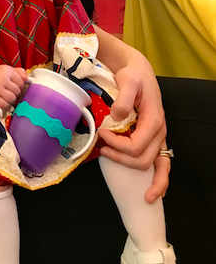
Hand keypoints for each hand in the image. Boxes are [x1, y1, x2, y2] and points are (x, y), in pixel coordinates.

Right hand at [0, 64, 27, 109]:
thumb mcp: (8, 69)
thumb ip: (19, 72)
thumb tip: (27, 79)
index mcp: (6, 71)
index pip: (21, 82)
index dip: (20, 84)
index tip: (16, 84)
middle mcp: (2, 80)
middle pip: (17, 91)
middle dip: (16, 92)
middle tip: (11, 90)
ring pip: (12, 98)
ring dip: (12, 98)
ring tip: (8, 95)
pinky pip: (4, 105)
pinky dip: (6, 104)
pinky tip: (4, 100)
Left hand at [98, 61, 167, 202]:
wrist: (139, 71)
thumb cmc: (133, 75)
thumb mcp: (128, 81)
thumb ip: (123, 100)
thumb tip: (116, 118)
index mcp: (154, 120)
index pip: (136, 145)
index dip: (117, 145)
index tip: (102, 134)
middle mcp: (160, 131)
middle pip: (142, 159)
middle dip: (120, 157)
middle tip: (102, 148)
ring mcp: (159, 137)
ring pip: (152, 165)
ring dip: (134, 170)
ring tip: (112, 162)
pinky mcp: (154, 138)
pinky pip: (161, 164)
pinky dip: (159, 180)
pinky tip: (151, 192)